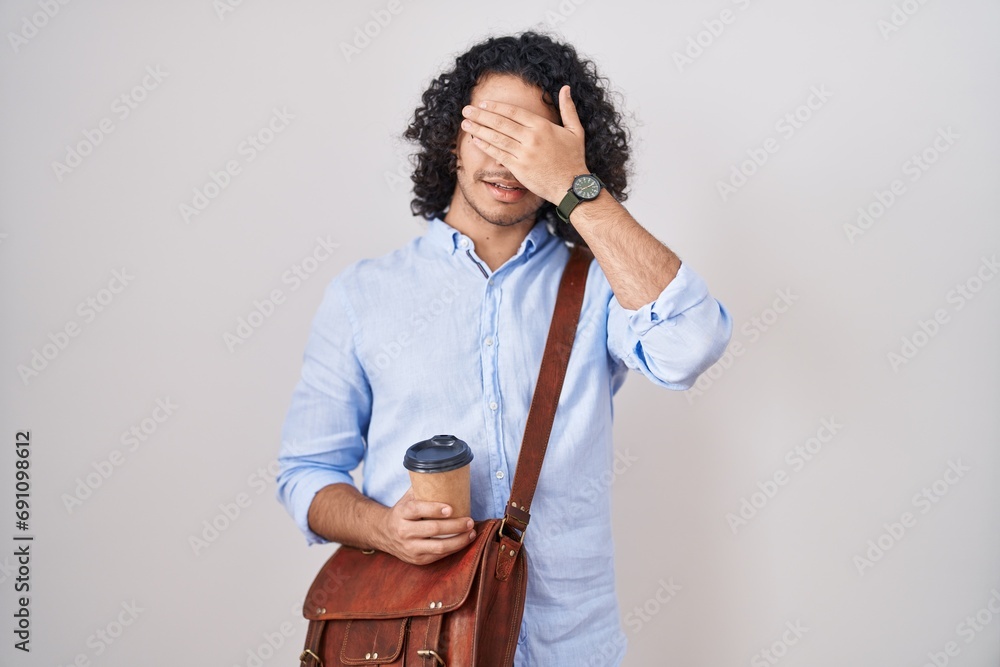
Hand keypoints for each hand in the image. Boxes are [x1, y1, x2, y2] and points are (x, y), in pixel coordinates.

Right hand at [376, 488, 476, 564]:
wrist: (383, 533)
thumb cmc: (402, 512)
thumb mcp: (406, 499)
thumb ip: (422, 488)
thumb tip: (445, 471)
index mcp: (401, 513)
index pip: (417, 510)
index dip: (434, 509)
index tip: (450, 508)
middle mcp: (403, 531)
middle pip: (432, 529)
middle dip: (455, 525)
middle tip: (469, 520)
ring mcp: (410, 548)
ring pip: (439, 547)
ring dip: (459, 540)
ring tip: (471, 532)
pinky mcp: (417, 560)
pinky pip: (439, 556)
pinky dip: (454, 549)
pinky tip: (464, 541)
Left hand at [460, 84, 588, 203]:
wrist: (572, 186)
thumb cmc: (574, 159)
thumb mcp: (575, 130)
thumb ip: (568, 109)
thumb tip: (566, 88)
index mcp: (542, 126)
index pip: (513, 112)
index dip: (496, 107)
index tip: (482, 103)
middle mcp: (531, 138)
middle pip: (501, 123)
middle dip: (481, 115)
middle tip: (466, 110)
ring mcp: (524, 154)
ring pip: (497, 138)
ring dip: (478, 129)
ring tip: (465, 123)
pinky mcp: (519, 168)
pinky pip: (498, 154)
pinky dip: (486, 146)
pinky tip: (475, 140)